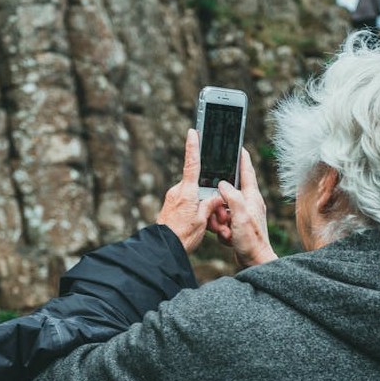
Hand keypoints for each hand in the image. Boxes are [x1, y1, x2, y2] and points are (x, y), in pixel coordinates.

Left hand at [157, 130, 222, 252]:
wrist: (163, 249)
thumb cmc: (183, 235)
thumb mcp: (202, 220)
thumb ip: (210, 205)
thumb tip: (216, 197)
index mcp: (187, 191)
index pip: (191, 163)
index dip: (193, 146)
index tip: (193, 132)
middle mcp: (177, 191)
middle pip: (197, 185)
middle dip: (207, 196)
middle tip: (214, 215)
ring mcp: (172, 199)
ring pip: (193, 196)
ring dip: (201, 207)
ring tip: (206, 225)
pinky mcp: (170, 206)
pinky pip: (186, 204)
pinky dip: (194, 212)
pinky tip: (197, 226)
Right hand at [208, 148, 277, 267]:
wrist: (255, 262)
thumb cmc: (251, 240)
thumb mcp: (240, 216)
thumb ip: (232, 197)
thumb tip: (222, 184)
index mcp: (252, 197)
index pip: (247, 172)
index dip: (242, 159)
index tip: (238, 147)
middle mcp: (249, 204)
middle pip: (228, 193)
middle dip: (219, 202)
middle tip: (221, 216)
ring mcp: (244, 215)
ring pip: (223, 208)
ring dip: (219, 219)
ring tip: (224, 230)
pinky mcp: (238, 226)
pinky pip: (224, 221)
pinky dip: (222, 229)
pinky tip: (226, 237)